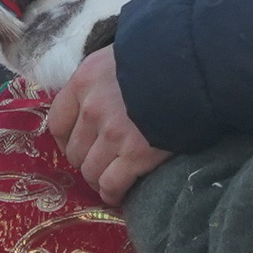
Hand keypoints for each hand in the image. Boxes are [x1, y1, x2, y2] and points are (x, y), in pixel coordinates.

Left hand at [43, 46, 170, 204]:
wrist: (194, 67)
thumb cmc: (158, 58)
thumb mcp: (118, 59)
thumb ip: (100, 81)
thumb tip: (93, 103)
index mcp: (84, 81)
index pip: (58, 122)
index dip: (66, 140)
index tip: (77, 146)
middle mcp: (92, 108)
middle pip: (75, 152)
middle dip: (86, 162)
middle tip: (101, 163)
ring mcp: (113, 133)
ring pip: (90, 172)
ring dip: (98, 181)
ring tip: (110, 181)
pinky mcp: (136, 154)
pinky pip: (111, 184)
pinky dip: (112, 194)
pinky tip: (117, 194)